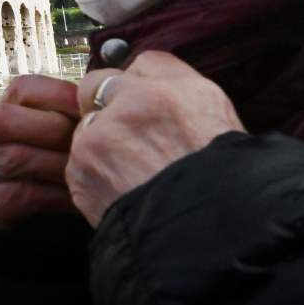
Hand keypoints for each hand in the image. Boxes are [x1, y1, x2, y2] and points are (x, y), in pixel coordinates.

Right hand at [0, 74, 80, 228]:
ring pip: (17, 156)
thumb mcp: (44, 136)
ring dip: (61, 165)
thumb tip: (108, 103)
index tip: (93, 109)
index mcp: (1, 109)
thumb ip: (66, 117)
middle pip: (11, 119)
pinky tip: (80, 199)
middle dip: (59, 132)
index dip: (61, 95)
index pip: (24, 88)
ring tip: (92, 172)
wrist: (1, 206)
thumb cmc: (38, 165)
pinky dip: (58, 196)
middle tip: (95, 144)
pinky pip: (25, 194)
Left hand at [68, 51, 244, 226]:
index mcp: (174, 91)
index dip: (143, 85)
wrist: (208, 241)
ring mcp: (100, 138)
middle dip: (107, 104)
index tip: (144, 102)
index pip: (144, 63)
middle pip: (99, 85)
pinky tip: (121, 189)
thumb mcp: (221, 120)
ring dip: (101, 143)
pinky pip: (78, 162)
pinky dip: (94, 174)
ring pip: (86, 126)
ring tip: (133, 172)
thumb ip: (181, 87)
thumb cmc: (225, 185)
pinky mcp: (80, 171)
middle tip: (131, 136)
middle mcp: (132, 106)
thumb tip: (148, 75)